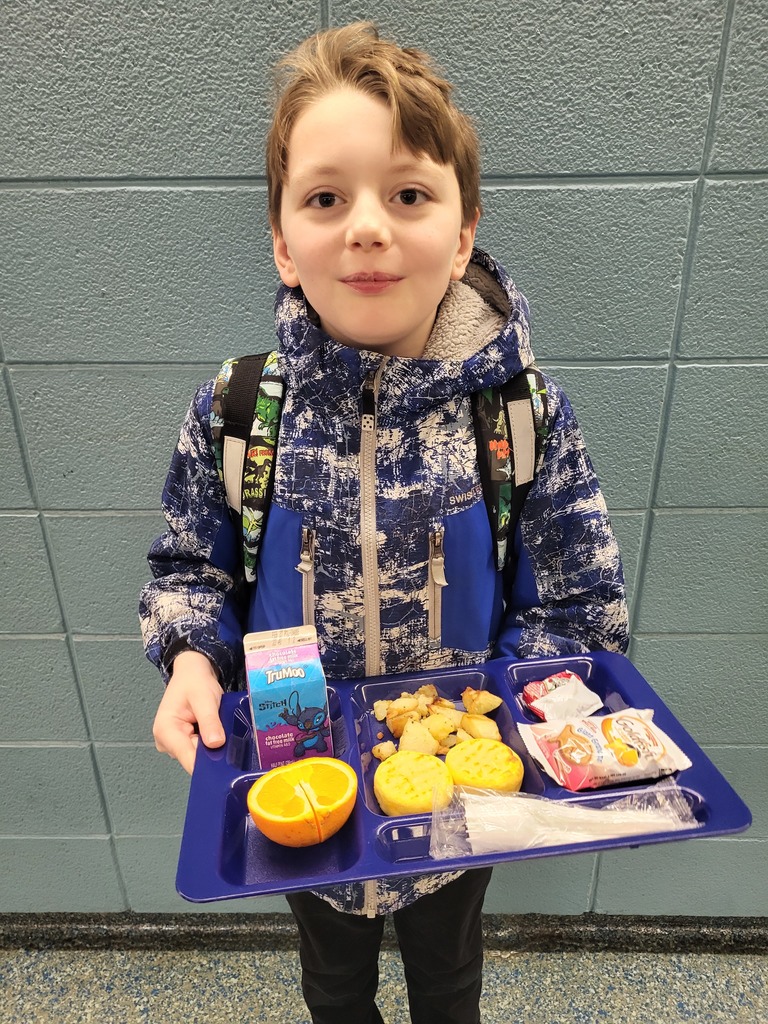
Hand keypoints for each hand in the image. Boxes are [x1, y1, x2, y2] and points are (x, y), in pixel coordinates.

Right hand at [153, 650, 224, 773]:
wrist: (192, 673)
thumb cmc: (195, 682)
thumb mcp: (205, 698)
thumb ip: (209, 721)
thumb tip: (215, 744)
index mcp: (165, 730)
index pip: (187, 758)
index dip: (207, 763)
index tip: (225, 762)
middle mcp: (166, 741)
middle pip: (194, 759)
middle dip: (211, 752)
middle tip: (226, 736)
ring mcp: (174, 744)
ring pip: (199, 756)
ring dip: (211, 746)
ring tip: (218, 728)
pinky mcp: (183, 743)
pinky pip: (200, 750)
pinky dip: (210, 743)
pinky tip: (214, 731)